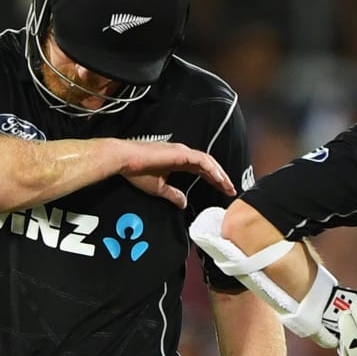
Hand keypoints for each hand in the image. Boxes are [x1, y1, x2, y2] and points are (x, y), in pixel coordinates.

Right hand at [120, 141, 234, 207]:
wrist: (125, 160)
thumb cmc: (137, 171)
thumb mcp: (160, 188)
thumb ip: (173, 195)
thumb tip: (183, 203)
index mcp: (178, 161)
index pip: (202, 170)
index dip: (214, 180)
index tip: (223, 190)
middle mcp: (183, 154)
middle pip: (208, 165)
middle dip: (221, 178)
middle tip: (231, 190)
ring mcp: (183, 152)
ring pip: (208, 162)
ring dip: (219, 174)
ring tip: (228, 185)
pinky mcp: (180, 153)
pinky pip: (201, 160)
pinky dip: (211, 169)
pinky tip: (218, 179)